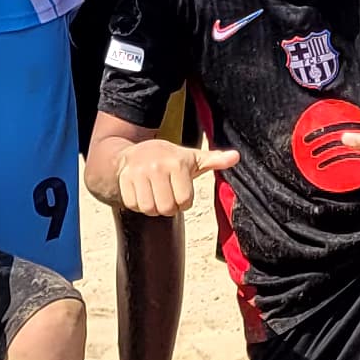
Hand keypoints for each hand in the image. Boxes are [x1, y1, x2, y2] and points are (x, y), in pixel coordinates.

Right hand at [112, 140, 235, 219]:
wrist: (134, 151)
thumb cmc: (169, 159)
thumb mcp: (193, 158)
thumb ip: (215, 160)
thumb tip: (236, 156)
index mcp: (177, 163)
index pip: (184, 201)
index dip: (183, 202)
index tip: (179, 192)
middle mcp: (157, 167)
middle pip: (166, 208)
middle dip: (168, 207)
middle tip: (167, 196)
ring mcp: (138, 173)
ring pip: (149, 209)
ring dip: (153, 208)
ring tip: (155, 195)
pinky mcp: (124, 179)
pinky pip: (133, 205)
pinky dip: (137, 204)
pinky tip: (142, 193)